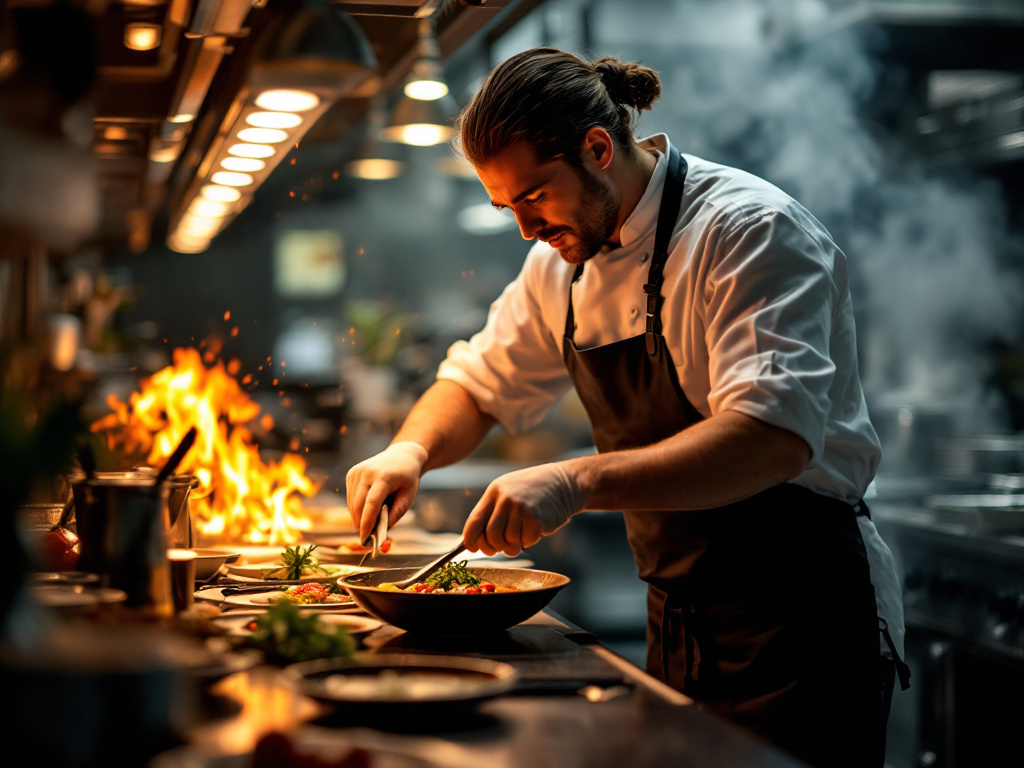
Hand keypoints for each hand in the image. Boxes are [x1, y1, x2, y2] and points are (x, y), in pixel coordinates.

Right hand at [346, 441, 428, 543]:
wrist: (402, 455)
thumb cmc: (407, 477)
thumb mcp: (409, 495)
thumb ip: (397, 512)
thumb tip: (383, 529)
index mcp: (384, 476)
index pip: (372, 503)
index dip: (367, 523)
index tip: (366, 538)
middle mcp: (367, 472)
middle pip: (359, 504)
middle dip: (360, 524)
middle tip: (365, 538)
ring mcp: (357, 471)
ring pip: (352, 502)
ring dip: (357, 517)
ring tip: (367, 527)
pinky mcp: (351, 473)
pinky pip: (350, 497)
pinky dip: (356, 508)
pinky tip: (364, 513)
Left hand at [463, 462, 583, 556]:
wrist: (565, 482)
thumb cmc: (533, 491)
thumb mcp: (508, 491)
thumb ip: (493, 511)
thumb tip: (475, 541)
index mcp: (494, 492)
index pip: (474, 522)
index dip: (471, 540)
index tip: (474, 548)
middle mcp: (505, 499)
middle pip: (491, 536)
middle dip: (493, 547)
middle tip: (499, 548)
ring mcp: (521, 509)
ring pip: (508, 542)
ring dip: (514, 545)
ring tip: (521, 534)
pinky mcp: (536, 519)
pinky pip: (525, 542)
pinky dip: (528, 541)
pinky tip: (535, 528)